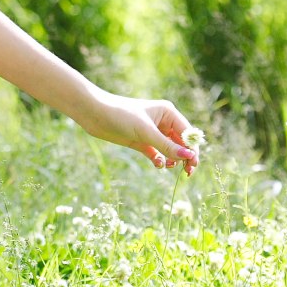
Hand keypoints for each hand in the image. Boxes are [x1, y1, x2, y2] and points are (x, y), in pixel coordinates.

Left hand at [83, 92, 200, 175]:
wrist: (94, 114)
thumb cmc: (121, 115)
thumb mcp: (145, 131)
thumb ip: (167, 145)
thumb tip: (189, 156)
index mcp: (168, 113)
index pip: (188, 133)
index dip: (192, 148)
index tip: (192, 164)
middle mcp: (163, 122)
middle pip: (181, 143)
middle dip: (185, 156)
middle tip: (187, 172)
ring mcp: (152, 132)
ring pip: (170, 150)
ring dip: (173, 159)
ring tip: (169, 167)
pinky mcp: (141, 141)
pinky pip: (157, 154)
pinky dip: (160, 160)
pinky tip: (158, 165)